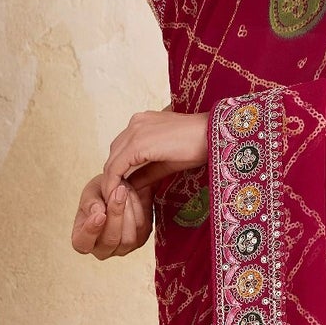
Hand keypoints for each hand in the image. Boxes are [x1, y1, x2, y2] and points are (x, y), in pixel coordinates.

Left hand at [70, 107, 209, 259]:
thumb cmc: (200, 146)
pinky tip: (118, 196)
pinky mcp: (137, 143)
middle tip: (116, 198)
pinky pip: (116, 166)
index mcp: (144, 123)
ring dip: (111, 182)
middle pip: (114, 154)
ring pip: (111, 161)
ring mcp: (135, 131)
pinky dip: (113, 182)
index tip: (121, 191)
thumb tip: (130, 185)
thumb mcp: (168, 161)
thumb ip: (147, 171)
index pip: (122, 149)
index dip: (118, 171)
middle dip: (112, 176)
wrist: (214, 134)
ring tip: (116, 201)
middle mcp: (135, 123)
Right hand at [72, 170, 152, 258]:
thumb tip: (97, 211)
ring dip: (128, 210)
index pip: (82, 244)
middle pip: (110, 241)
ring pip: (128, 238)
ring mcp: (122, 249)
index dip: (91, 231)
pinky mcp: (139, 242)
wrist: (119, 191)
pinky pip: (141, 228)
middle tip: (119, 191)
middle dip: (116, 214)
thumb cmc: (99, 194)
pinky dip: (138, 209)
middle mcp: (101, 250)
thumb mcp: (91, 192)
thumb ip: (91, 201)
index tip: (100, 214)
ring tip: (124, 189)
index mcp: (82, 240)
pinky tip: (131, 196)